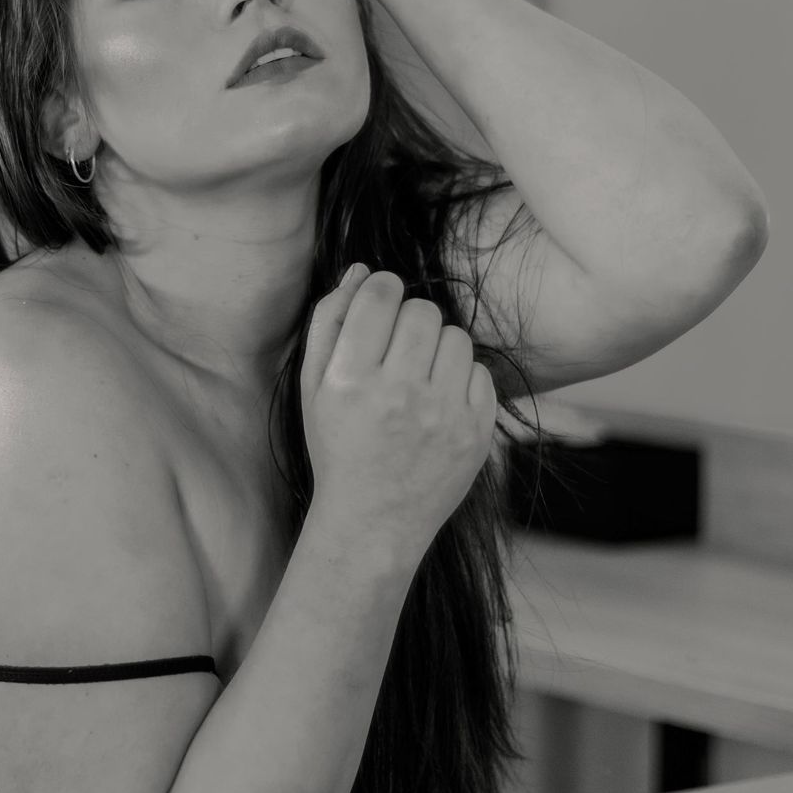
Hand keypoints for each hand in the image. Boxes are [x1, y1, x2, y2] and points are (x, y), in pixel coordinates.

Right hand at [298, 265, 498, 564]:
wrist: (374, 521)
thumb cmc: (338, 446)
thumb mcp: (313, 387)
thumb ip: (329, 322)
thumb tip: (361, 271)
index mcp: (351, 380)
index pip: (381, 295)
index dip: (380, 290)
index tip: (378, 306)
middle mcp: (399, 395)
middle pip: (422, 311)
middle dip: (408, 320)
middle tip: (396, 350)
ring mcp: (444, 416)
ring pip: (456, 337)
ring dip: (437, 348)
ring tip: (418, 377)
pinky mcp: (477, 433)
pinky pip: (480, 372)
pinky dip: (460, 380)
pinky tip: (438, 403)